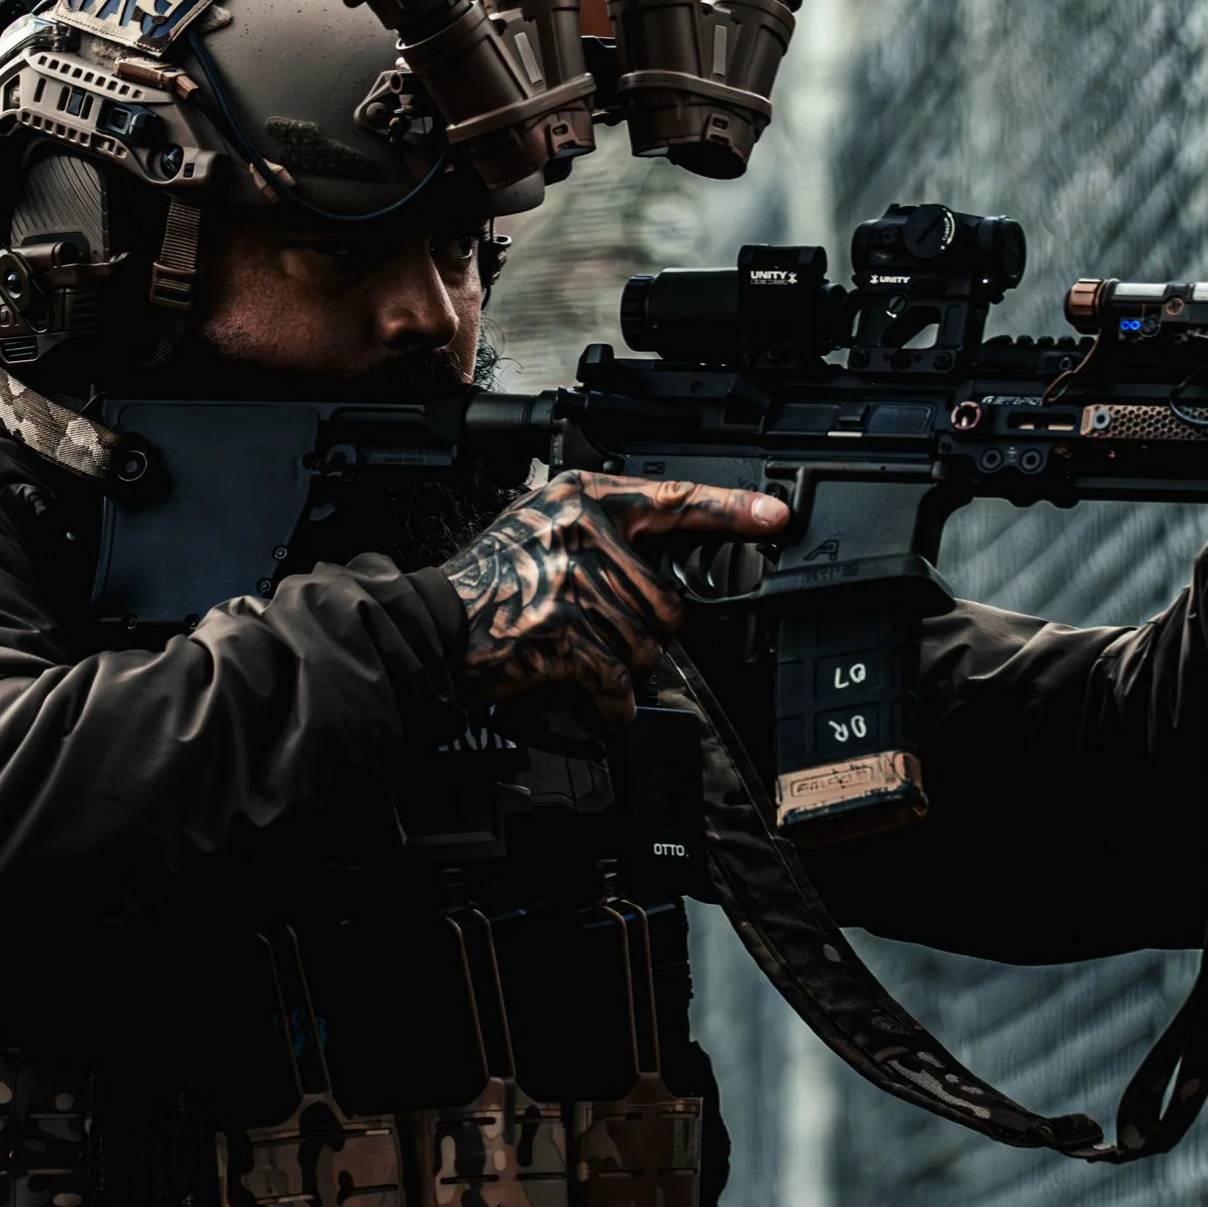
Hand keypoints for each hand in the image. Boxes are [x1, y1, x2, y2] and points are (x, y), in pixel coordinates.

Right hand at [441, 470, 790, 730]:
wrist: (432, 625)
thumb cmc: (490, 581)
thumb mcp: (543, 523)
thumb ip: (600, 527)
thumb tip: (664, 558)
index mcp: (584, 499)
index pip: (673, 501)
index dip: (731, 511)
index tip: (775, 519)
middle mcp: (582, 534)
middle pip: (667, 602)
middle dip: (644, 634)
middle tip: (597, 633)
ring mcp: (572, 586)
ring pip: (647, 647)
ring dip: (622, 669)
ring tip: (578, 657)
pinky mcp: (562, 638)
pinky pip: (618, 683)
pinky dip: (612, 706)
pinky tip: (595, 702)